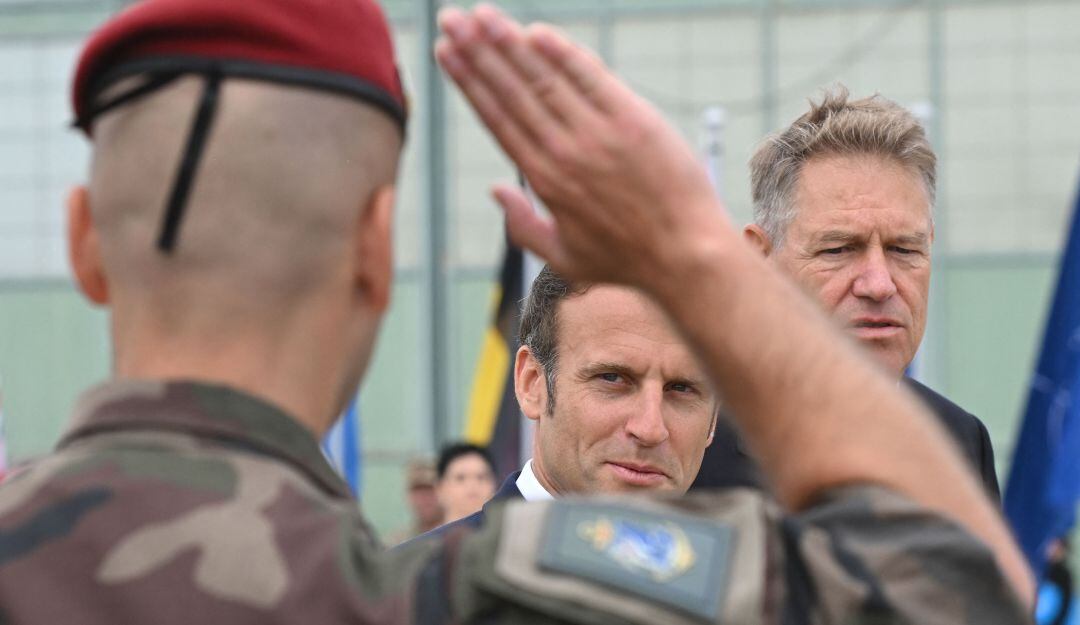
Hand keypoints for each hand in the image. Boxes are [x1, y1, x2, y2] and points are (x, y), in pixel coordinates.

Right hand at [435, 4, 730, 290]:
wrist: (686, 256)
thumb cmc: (628, 261)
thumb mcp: (565, 258)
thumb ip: (522, 226)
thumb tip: (495, 189)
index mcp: (544, 179)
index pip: (497, 119)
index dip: (469, 82)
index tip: (446, 54)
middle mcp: (563, 151)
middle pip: (511, 91)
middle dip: (477, 51)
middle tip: (451, 19)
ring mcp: (597, 133)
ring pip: (542, 78)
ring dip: (508, 43)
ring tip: (480, 15)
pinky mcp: (633, 119)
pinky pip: (590, 77)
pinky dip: (563, 53)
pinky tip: (536, 32)